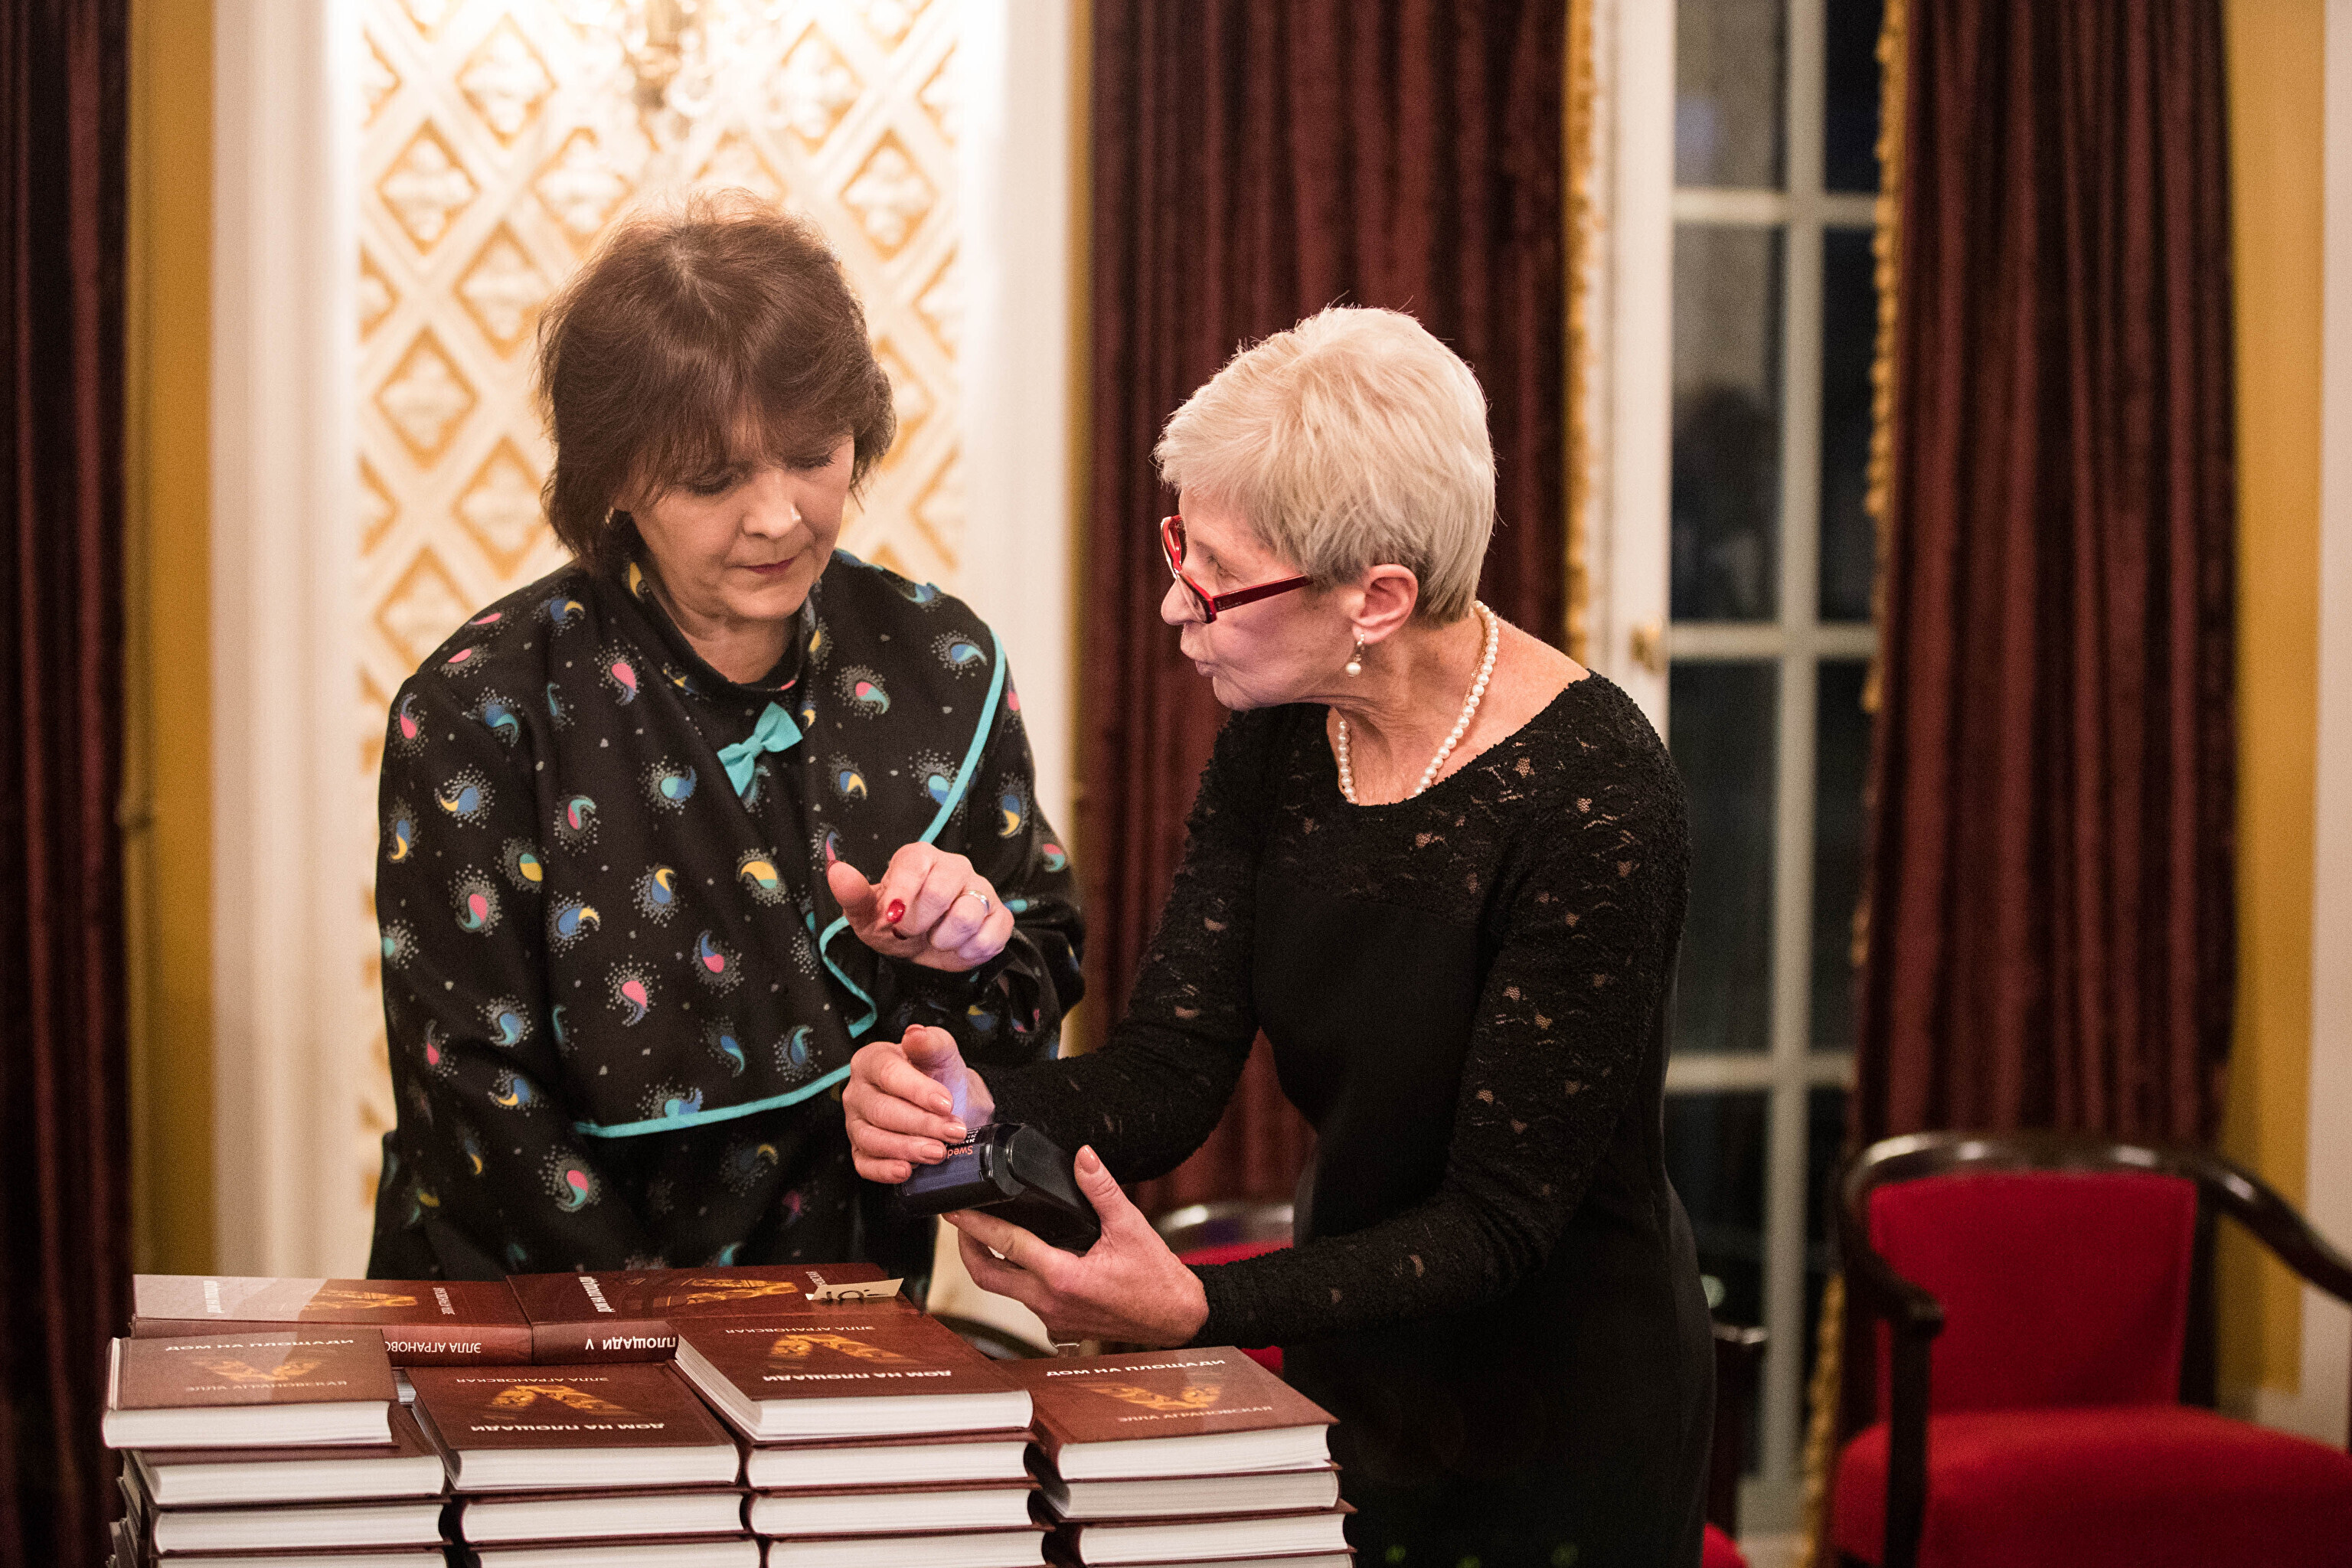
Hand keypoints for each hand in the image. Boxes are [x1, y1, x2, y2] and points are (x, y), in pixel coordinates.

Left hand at [828, 846, 1014, 971]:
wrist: (919, 947)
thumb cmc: (892, 924)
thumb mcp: (865, 914)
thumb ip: (853, 893)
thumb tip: (837, 870)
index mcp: (920, 858)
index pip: (916, 864)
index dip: (903, 895)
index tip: (892, 917)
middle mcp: (954, 867)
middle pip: (943, 890)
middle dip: (920, 923)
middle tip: (910, 932)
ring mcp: (981, 890)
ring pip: (969, 915)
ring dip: (945, 940)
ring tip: (936, 939)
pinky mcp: (1000, 915)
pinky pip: (993, 934)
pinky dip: (971, 951)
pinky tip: (959, 949)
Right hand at [844, 1025, 995, 1183]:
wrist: (947, 1104)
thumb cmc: (938, 1075)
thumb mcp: (942, 1053)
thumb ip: (931, 1042)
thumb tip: (916, 1035)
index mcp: (872, 1061)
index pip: (888, 1074)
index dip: (917, 1090)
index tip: (945, 1102)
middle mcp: (859, 1092)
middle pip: (882, 1111)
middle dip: (921, 1124)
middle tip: (952, 1131)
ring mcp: (857, 1122)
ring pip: (872, 1139)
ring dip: (907, 1149)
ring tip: (937, 1151)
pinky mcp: (861, 1150)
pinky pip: (865, 1164)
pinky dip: (884, 1170)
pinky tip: (906, 1170)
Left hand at [947, 1146, 1209, 1346]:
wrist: (1176, 1319)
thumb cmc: (1157, 1280)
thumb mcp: (1130, 1226)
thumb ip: (1102, 1189)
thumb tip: (1083, 1158)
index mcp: (1063, 1276)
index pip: (1005, 1244)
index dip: (974, 1225)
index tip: (954, 1210)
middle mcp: (1049, 1302)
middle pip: (986, 1276)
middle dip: (967, 1248)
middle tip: (961, 1224)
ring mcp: (1052, 1318)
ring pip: (1005, 1290)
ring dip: (993, 1263)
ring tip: (990, 1235)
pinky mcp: (1059, 1326)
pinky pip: (1026, 1302)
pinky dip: (1018, 1279)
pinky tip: (1027, 1261)